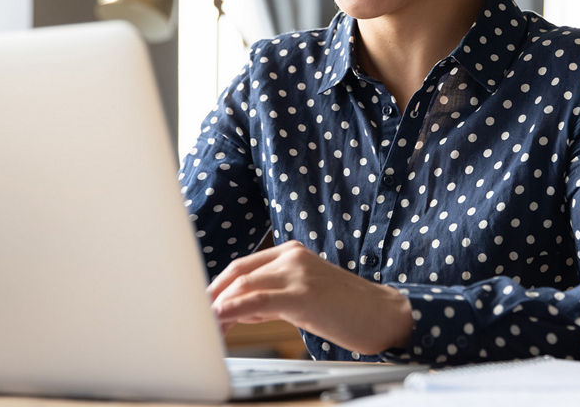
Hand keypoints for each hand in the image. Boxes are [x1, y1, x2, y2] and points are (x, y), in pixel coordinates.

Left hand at [208, 241, 413, 355]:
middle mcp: (292, 257)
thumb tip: (238, 311)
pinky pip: (257, 300)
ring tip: (204, 326)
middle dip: (211, 296)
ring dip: (218, 307)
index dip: (217, 287)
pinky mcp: (303, 294)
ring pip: (243, 285)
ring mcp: (298, 273)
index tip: (201, 308)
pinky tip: (221, 319)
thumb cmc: (348, 311)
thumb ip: (272, 299)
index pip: (242, 267)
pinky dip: (233, 309)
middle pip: (237, 272)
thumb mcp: (305, 298)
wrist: (386, 315)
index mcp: (291, 254)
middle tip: (193, 318)